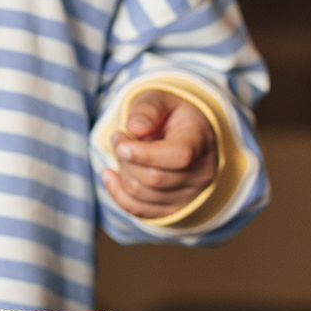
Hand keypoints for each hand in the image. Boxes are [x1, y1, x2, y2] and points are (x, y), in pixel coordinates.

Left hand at [102, 90, 218, 219]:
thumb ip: (147, 110)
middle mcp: (201, 173)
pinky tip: (109, 173)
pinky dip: (117, 193)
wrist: (186, 134)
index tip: (120, 139)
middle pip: (154, 178)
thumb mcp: (159, 99)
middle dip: (126, 158)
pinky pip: (139, 211)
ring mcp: (189, 195)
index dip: (144, 153)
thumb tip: (134, 128)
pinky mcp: (173, 208)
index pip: (178, 157)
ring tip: (122, 151)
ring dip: (122, 172)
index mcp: (200, 142)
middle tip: (119, 139)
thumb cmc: (169, 115)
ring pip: (143, 195)